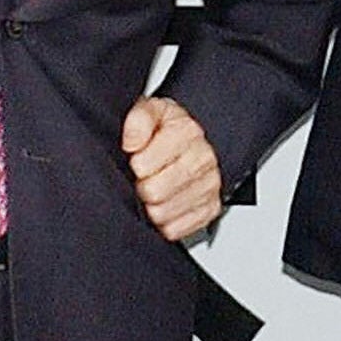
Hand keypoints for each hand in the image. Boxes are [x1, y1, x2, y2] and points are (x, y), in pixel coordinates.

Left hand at [122, 96, 222, 242]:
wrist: (189, 141)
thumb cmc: (165, 128)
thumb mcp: (149, 110)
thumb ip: (137, 119)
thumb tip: (131, 142)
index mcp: (187, 132)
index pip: (144, 165)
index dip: (133, 165)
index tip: (135, 159)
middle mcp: (202, 159)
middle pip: (155, 192)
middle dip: (140, 187)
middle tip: (141, 177)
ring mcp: (209, 186)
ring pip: (163, 214)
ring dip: (150, 206)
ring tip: (152, 188)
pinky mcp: (210, 210)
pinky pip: (176, 229)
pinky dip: (164, 221)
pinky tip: (164, 203)